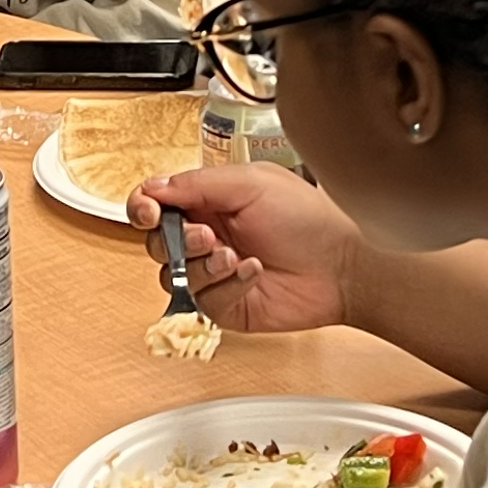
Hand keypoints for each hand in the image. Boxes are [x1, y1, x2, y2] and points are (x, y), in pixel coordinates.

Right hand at [130, 164, 359, 333]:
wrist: (342, 265)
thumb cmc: (308, 217)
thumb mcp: (252, 184)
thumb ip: (199, 184)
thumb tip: (155, 186)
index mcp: (212, 200)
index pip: (158, 202)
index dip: (145, 206)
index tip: (150, 210)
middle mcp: (208, 235)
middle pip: (157, 241)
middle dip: (175, 238)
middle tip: (207, 234)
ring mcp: (214, 272)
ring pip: (173, 273)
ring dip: (201, 263)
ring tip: (233, 254)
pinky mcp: (224, 304)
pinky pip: (202, 299)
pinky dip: (225, 284)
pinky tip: (253, 272)